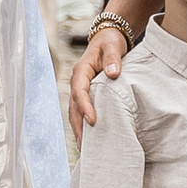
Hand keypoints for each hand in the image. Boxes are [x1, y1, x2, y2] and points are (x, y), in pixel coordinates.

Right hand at [67, 17, 126, 142]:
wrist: (108, 38)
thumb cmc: (110, 43)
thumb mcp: (113, 47)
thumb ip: (113, 59)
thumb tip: (113, 74)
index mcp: (81, 71)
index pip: (79, 93)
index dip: (85, 108)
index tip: (93, 121)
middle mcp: (77, 82)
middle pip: (73, 108)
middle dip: (78, 127)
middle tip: (86, 146)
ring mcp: (79, 89)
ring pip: (75, 113)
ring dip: (79, 130)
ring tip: (85, 149)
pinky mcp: (85, 94)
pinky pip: (80, 112)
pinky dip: (83, 125)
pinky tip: (89, 139)